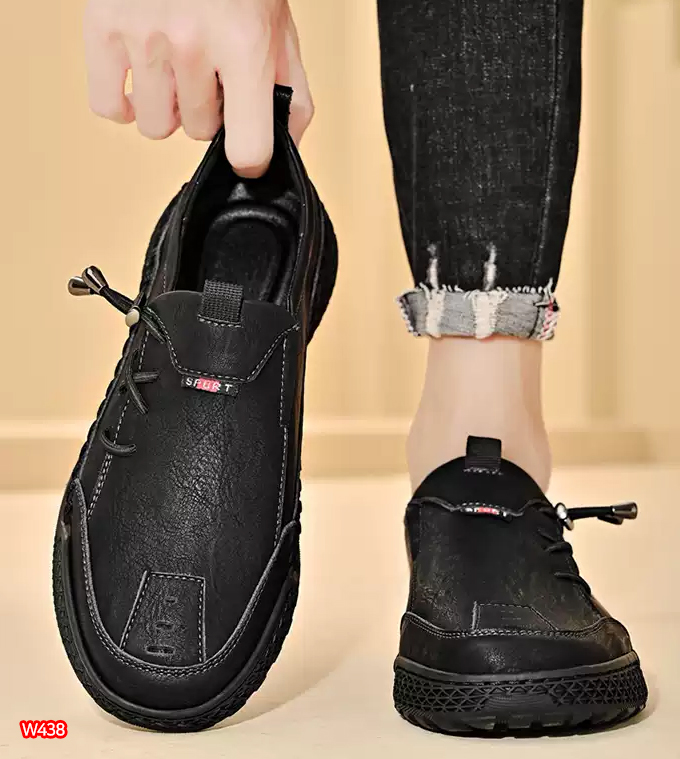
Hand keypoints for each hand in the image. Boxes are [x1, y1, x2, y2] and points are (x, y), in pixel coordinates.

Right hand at [84, 0, 312, 176]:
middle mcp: (191, 43)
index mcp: (243, 44)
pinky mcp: (102, 26)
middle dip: (207, 107)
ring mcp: (142, 37)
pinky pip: (108, 106)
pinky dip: (124, 103)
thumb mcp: (279, 27)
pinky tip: (141, 79)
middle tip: (209, 70)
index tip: (246, 147)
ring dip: (168, 105)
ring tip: (176, 67)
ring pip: (155, 126)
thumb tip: (287, 144)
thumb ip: (290, 90)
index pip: (248, 147)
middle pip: (197, 132)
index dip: (250, 157)